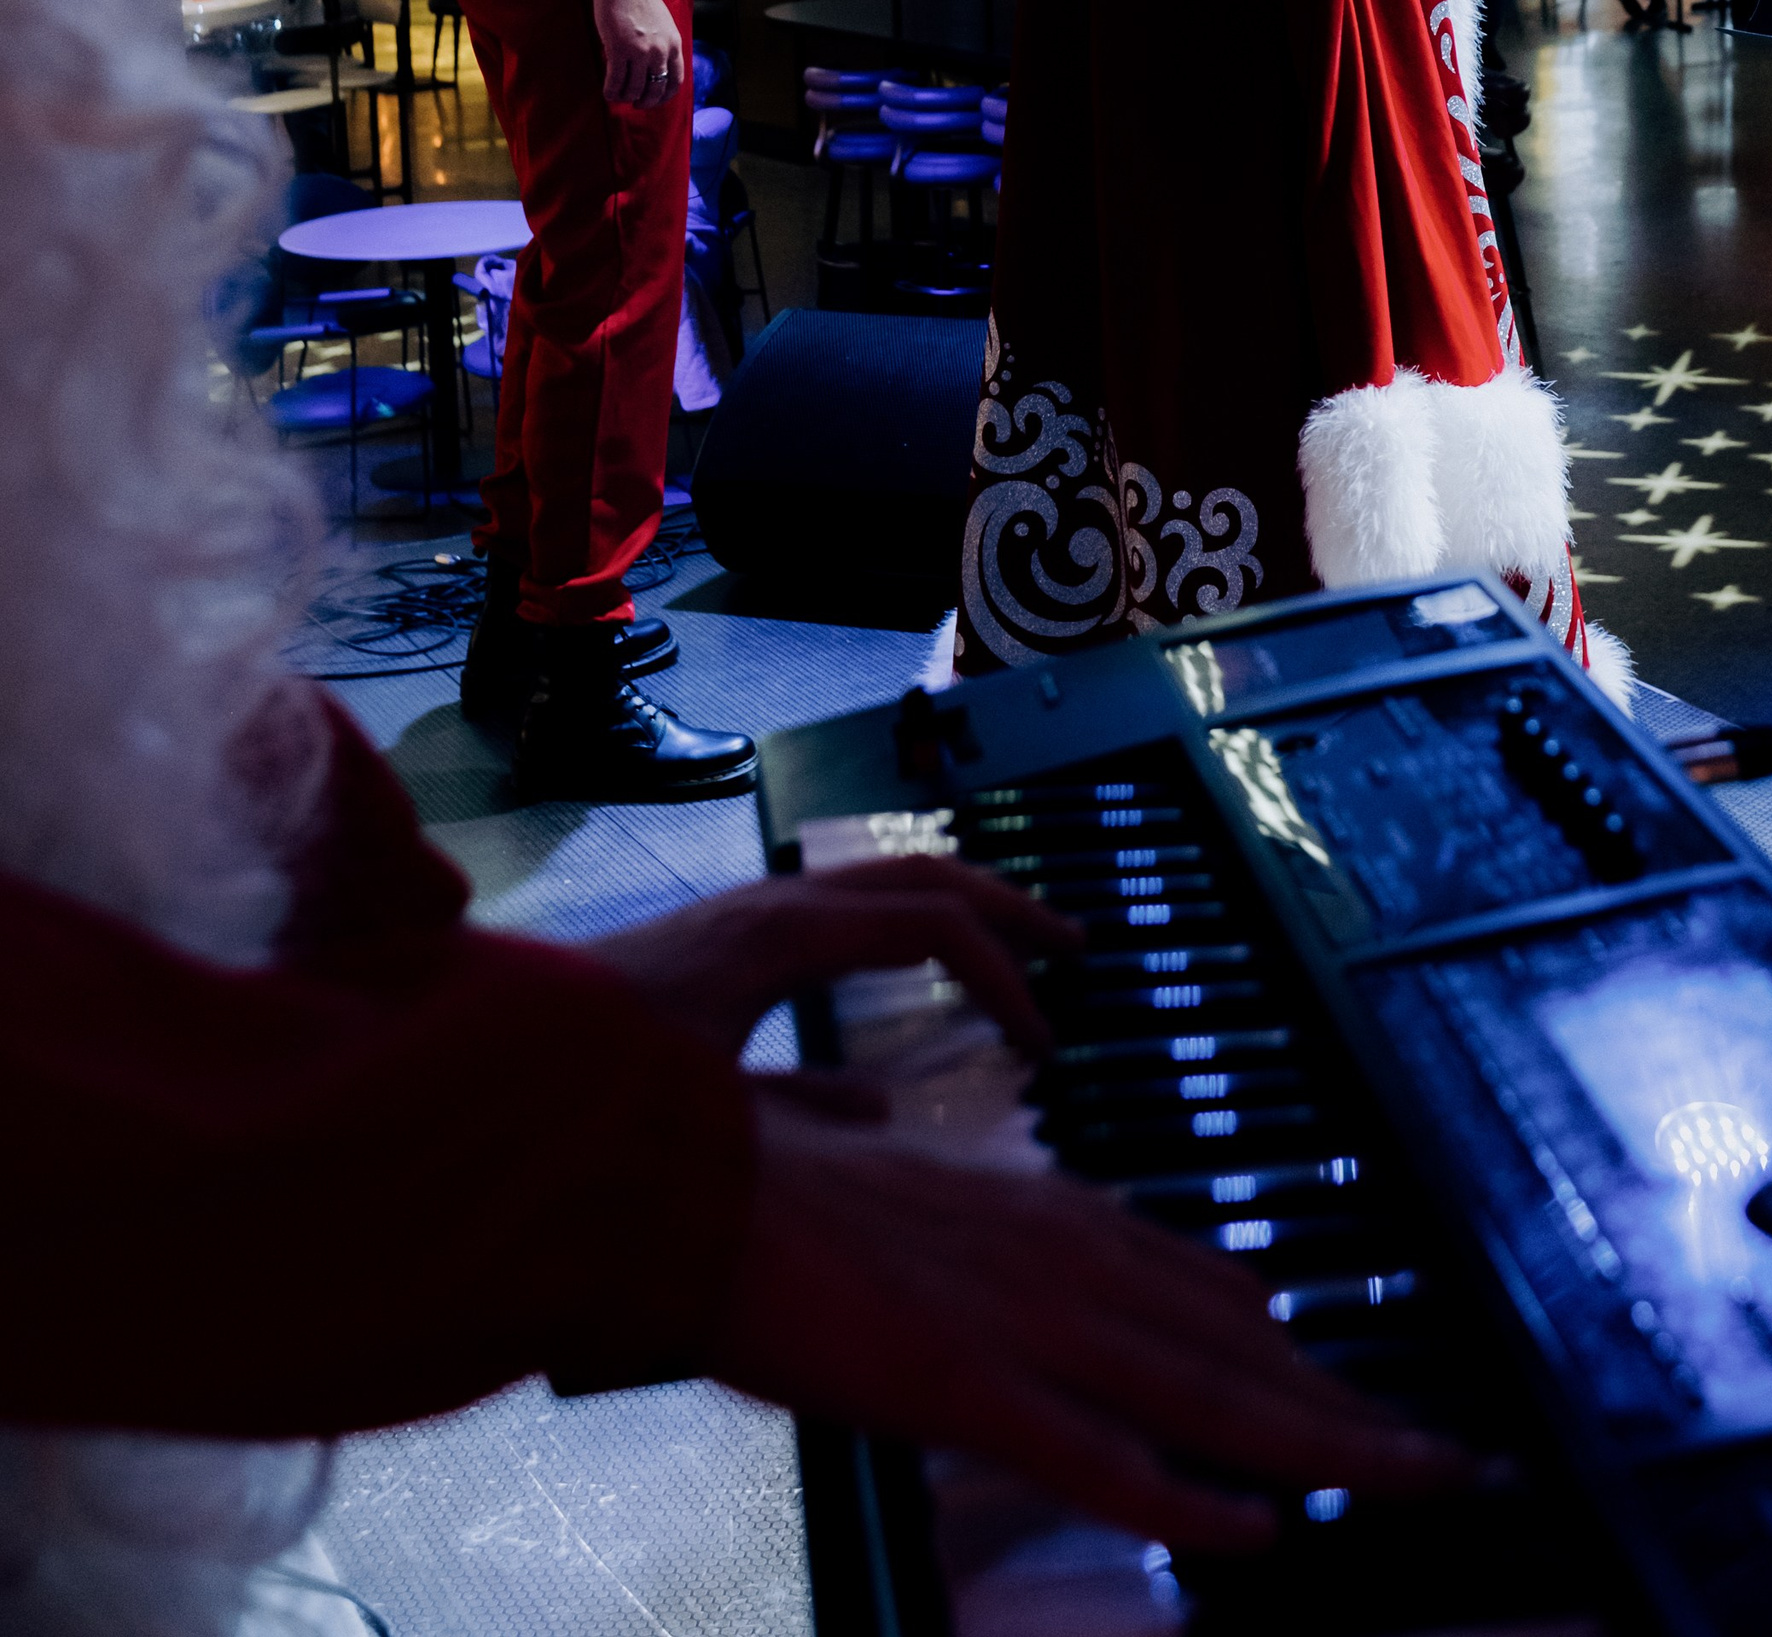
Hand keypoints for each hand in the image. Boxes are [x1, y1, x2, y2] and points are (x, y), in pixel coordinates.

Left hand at [585, 860, 1075, 1065]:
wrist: (484, 1044)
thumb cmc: (583, 1079)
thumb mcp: (699, 1106)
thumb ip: (800, 1111)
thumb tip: (892, 1111)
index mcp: (779, 932)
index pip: (927, 925)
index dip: (997, 976)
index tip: (1040, 1045)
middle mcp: (772, 904)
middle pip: (919, 874)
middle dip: (1003, 909)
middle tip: (1071, 951)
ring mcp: (750, 911)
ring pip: (882, 879)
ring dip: (958, 906)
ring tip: (1016, 948)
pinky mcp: (727, 934)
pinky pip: (844, 905)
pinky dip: (903, 923)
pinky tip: (916, 969)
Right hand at [592, 0, 683, 105]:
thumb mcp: (664, 23)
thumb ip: (663, 45)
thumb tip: (654, 67)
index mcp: (674, 43)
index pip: (677, 80)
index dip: (666, 96)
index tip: (656, 100)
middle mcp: (660, 51)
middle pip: (656, 89)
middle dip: (646, 102)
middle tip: (637, 104)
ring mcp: (639, 52)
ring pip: (634, 88)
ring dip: (626, 97)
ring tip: (620, 97)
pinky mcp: (618, 50)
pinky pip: (615, 80)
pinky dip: (611, 91)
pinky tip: (608, 94)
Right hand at [707, 1103, 1474, 1553]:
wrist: (691, 1180)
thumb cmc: (791, 1196)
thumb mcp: (935, 1196)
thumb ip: (1011, 1230)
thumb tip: (1085, 1251)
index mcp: (1057, 1222)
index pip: (1214, 1298)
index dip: (1300, 1360)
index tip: (1364, 1401)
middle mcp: (1067, 1265)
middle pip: (1241, 1354)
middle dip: (1353, 1412)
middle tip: (1447, 1457)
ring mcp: (1023, 1328)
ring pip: (1208, 1400)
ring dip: (1321, 1448)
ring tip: (1410, 1481)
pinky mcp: (966, 1389)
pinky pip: (1098, 1457)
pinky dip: (1184, 1498)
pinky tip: (1252, 1531)